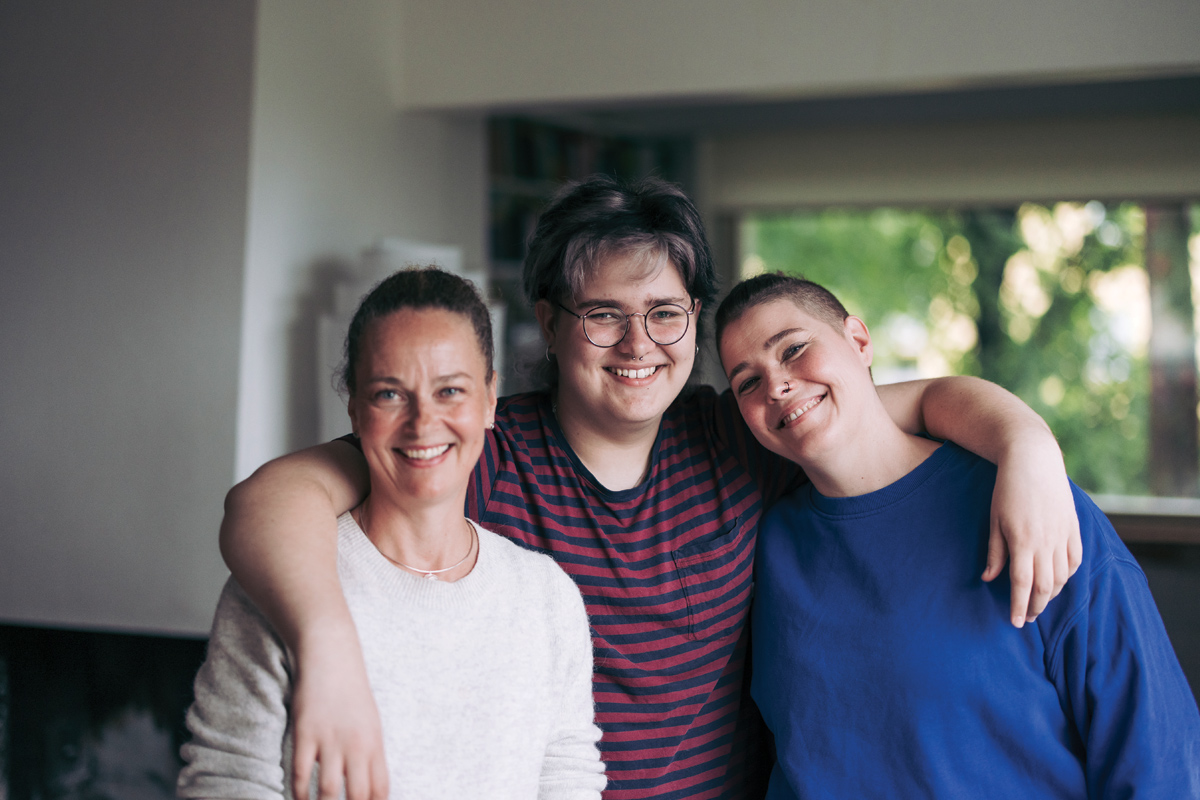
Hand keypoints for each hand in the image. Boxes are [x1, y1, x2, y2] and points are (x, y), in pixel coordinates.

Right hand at [290, 640, 388, 799]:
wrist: (332, 656)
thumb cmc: (351, 691)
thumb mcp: (370, 722)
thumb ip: (369, 754)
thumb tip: (368, 787)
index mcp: (376, 743)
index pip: (380, 790)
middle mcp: (357, 745)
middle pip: (358, 796)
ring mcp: (331, 740)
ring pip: (330, 791)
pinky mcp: (306, 734)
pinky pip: (302, 774)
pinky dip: (299, 793)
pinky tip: (298, 799)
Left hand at [983, 437, 1082, 626]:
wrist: (1033, 460)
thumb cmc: (1006, 489)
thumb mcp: (994, 519)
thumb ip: (995, 552)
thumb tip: (989, 579)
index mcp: (1023, 541)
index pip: (1023, 584)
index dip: (1020, 606)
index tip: (1016, 622)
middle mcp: (1046, 542)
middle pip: (1045, 586)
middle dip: (1037, 606)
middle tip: (1028, 618)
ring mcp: (1063, 535)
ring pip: (1062, 576)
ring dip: (1052, 594)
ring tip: (1040, 602)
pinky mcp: (1073, 527)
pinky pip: (1075, 560)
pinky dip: (1067, 575)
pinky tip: (1058, 581)